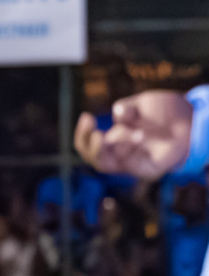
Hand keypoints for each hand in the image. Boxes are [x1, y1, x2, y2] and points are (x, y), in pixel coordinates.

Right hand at [75, 90, 192, 181]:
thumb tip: (118, 114)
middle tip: (98, 134)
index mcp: (113, 139)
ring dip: (116, 148)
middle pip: (93, 159)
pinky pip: (132, 166)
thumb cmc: (166, 111)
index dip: (82, 133)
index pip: (87, 143)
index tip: (87, 116)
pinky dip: (132, 151)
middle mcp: (120, 154)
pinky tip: (142, 136)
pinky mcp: (147, 171)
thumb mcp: (143, 104)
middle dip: (91, 148)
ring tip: (136, 133)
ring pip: (107, 165)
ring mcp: (133, 164)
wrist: (194, 118)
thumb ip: (129, 109)